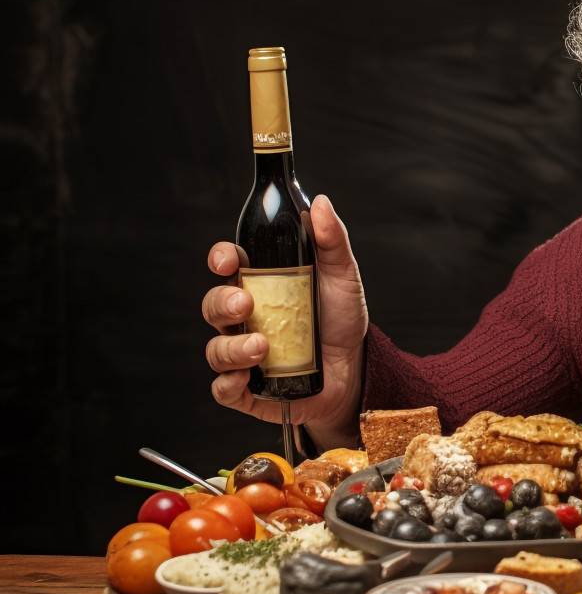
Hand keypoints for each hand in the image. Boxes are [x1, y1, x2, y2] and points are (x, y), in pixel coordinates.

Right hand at [202, 194, 367, 448]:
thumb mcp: (342, 278)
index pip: (227, 266)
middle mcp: (245, 318)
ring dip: (232, 347)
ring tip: (262, 346)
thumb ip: (332, 241)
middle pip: (213, 304)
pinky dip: (229, 384)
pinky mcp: (249, 390)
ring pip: (216, 348)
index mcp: (260, 286)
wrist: (357, 373)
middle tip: (247, 305)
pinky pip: (223, 388)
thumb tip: (321, 204)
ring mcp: (243, 354)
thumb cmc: (342, 321)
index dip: (220, 258)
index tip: (228, 260)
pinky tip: (247, 378)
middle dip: (222, 303)